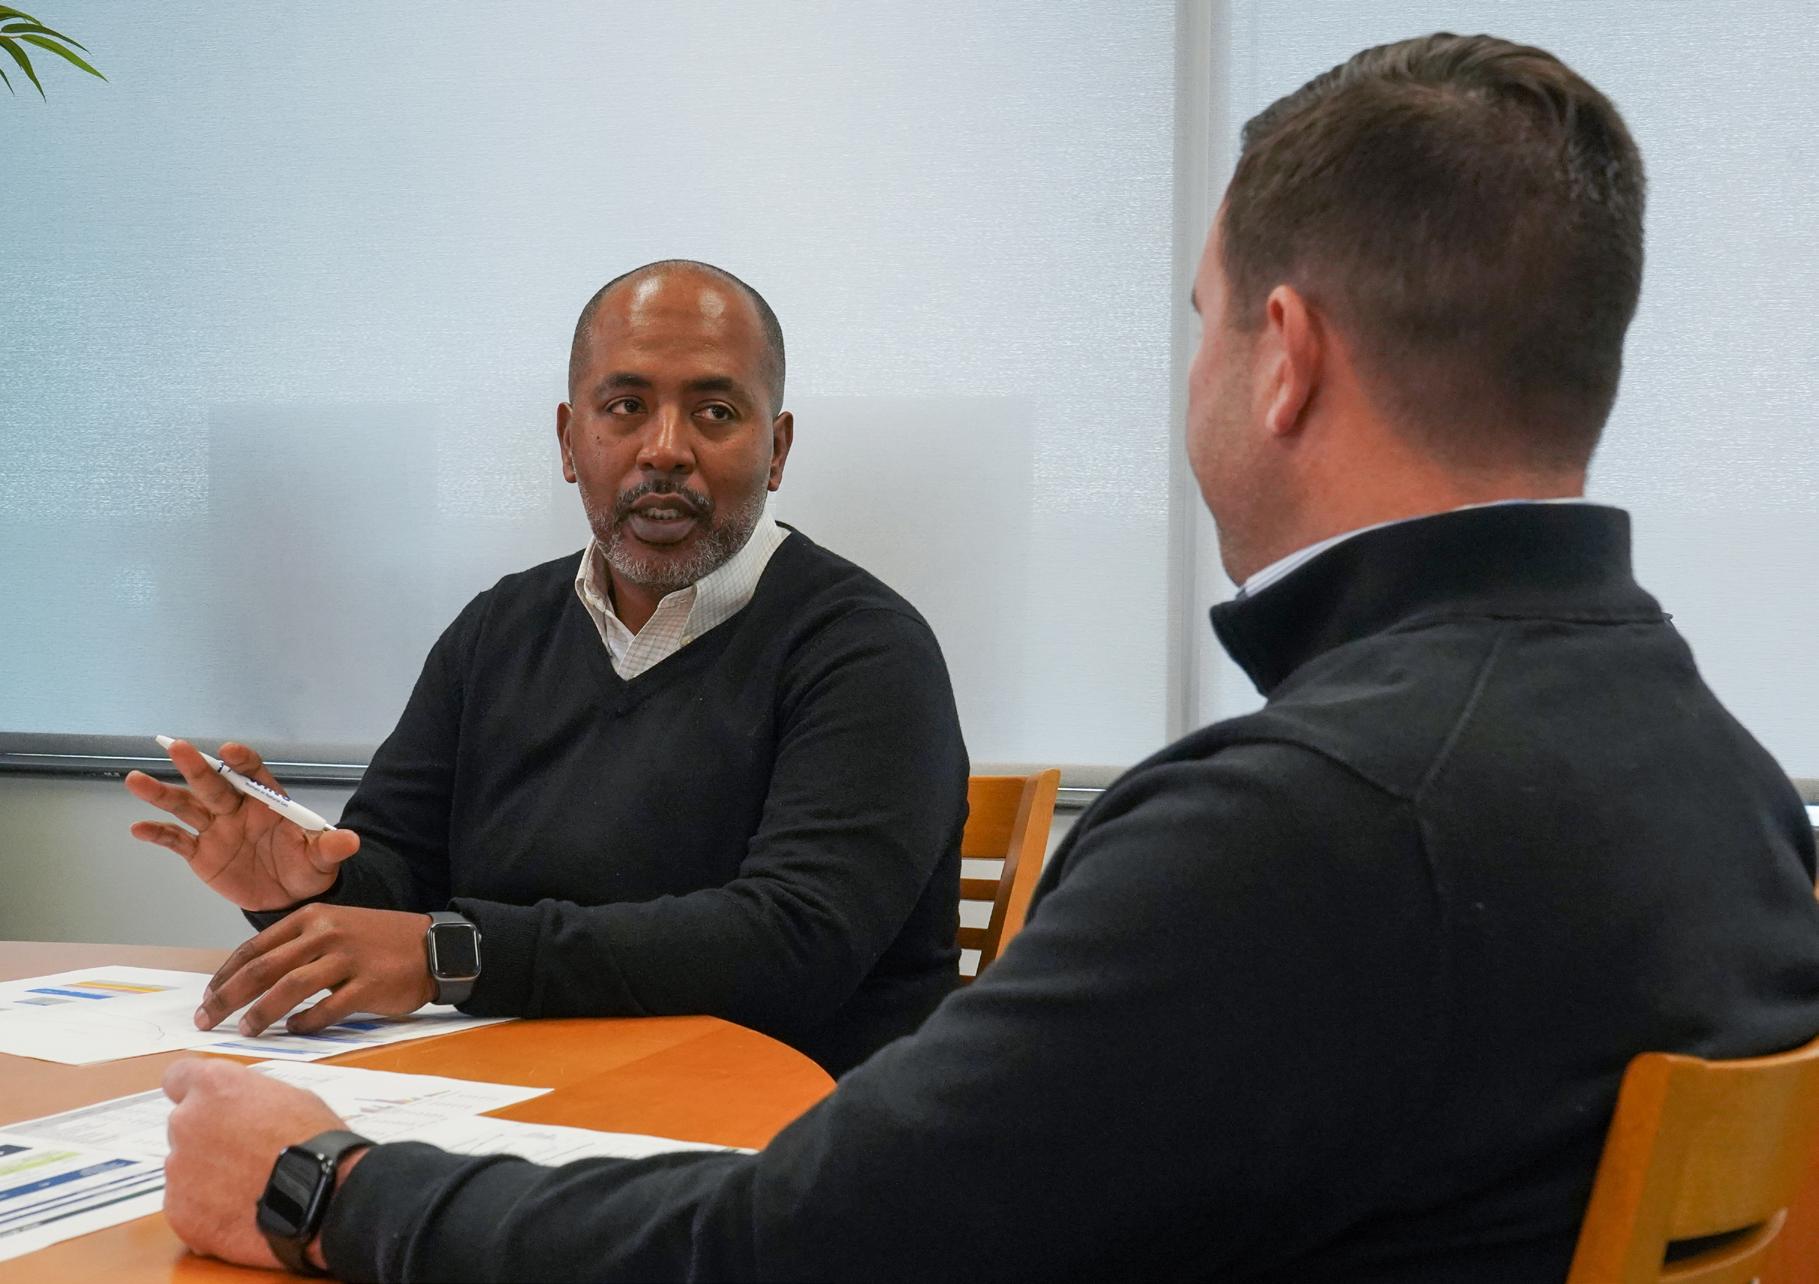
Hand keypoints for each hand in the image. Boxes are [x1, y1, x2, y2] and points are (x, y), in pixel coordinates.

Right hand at [125, 738, 359, 911]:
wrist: (289, 898)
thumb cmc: (307, 867)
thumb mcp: (322, 859)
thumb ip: (331, 848)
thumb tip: (351, 841)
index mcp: (267, 803)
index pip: (254, 775)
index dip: (243, 762)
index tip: (231, 752)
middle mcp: (237, 809)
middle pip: (214, 784)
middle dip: (196, 767)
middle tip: (176, 747)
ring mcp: (216, 829)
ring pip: (186, 806)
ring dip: (162, 794)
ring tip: (136, 780)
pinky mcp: (201, 854)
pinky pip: (176, 840)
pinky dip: (158, 834)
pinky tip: (138, 827)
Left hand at [163, 1058, 356, 1270]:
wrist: (323, 1198)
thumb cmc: (315, 1143)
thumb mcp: (291, 1098)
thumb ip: (249, 1100)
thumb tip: (241, 1113)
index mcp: (215, 1086)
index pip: (177, 1077)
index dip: (191, 1092)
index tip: (205, 1105)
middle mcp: (186, 1121)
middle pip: (184, 1127)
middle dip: (206, 1138)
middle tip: (243, 1154)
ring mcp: (178, 1168)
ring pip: (185, 1168)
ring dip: (207, 1175)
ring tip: (248, 1188)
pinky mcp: (178, 1210)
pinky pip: (186, 1205)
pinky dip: (206, 1209)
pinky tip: (240, 1212)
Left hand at [198, 904, 436, 1035]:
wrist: (434, 946)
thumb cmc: (378, 942)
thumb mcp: (335, 929)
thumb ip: (297, 948)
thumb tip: (251, 980)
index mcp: (312, 918)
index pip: (254, 948)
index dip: (224, 976)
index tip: (207, 998)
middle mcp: (326, 933)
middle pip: (263, 968)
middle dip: (228, 998)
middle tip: (207, 1020)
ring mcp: (348, 958)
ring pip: (290, 988)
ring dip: (261, 1013)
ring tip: (246, 1030)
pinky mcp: (369, 984)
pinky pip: (328, 1008)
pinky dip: (306, 1023)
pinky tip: (294, 1030)